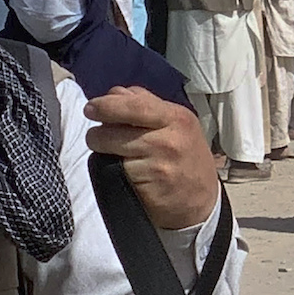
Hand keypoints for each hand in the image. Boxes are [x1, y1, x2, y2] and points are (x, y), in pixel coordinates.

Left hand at [83, 87, 221, 230]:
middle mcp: (169, 138)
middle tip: (91, 129)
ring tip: (108, 151)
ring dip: (100, 148)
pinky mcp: (147, 184)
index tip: (92, 107)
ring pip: (111, 147)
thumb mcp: (176, 125)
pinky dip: (111, 169)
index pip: (136, 104)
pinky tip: (121, 171)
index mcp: (176, 117)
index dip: (108, 104)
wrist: (201, 200)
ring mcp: (158, 162)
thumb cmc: (183, 157)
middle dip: (98, 124)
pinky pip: (115, 169)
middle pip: (119, 123)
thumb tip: (114, 94)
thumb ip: (146, 105)